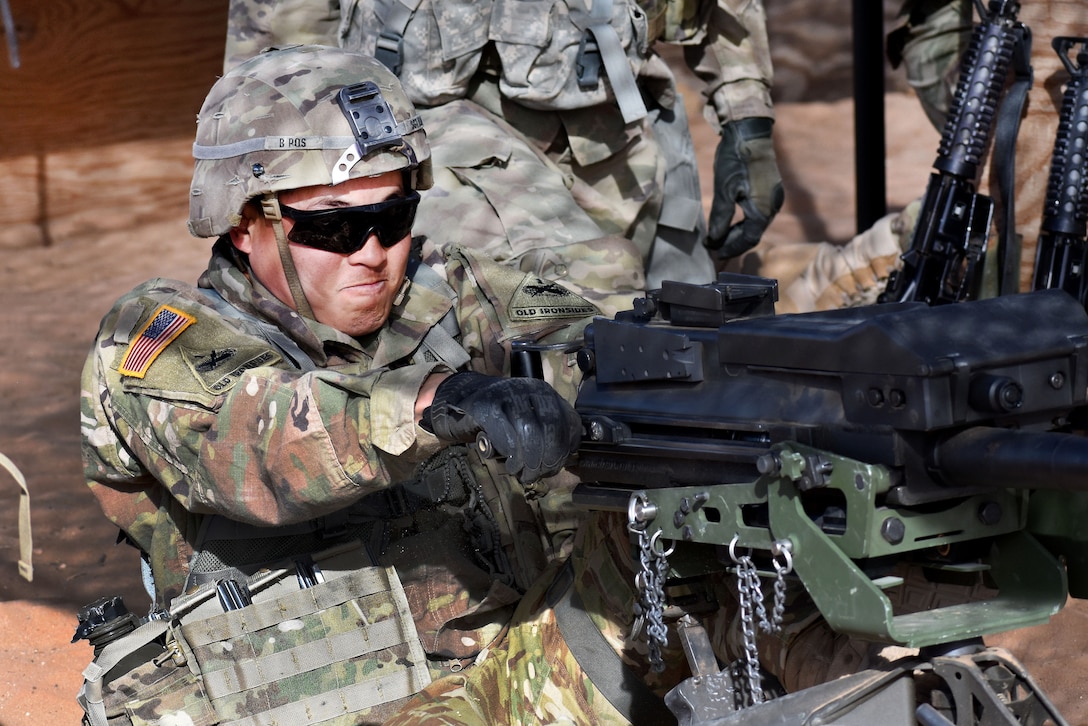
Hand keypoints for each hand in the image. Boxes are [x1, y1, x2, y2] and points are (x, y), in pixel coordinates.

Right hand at [421, 372, 581, 483]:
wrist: (463, 399)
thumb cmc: (500, 417)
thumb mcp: (528, 420)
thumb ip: (546, 434)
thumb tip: (563, 460)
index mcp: (546, 394)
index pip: (569, 421)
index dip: (565, 449)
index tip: (555, 466)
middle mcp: (531, 389)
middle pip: (551, 428)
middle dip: (547, 458)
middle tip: (537, 474)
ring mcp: (509, 394)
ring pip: (530, 431)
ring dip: (529, 460)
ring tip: (522, 473)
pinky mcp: (487, 405)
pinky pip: (506, 434)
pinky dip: (511, 454)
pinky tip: (509, 464)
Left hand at [707, 117, 784, 260]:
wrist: (750, 131)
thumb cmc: (735, 159)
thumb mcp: (724, 190)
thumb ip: (721, 217)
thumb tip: (715, 239)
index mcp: (763, 209)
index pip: (748, 239)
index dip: (731, 248)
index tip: (715, 252)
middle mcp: (773, 205)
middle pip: (754, 232)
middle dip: (733, 240)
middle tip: (714, 244)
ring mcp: (774, 196)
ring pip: (756, 222)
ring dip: (738, 230)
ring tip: (720, 234)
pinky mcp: (770, 188)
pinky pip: (758, 211)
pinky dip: (745, 219)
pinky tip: (732, 219)